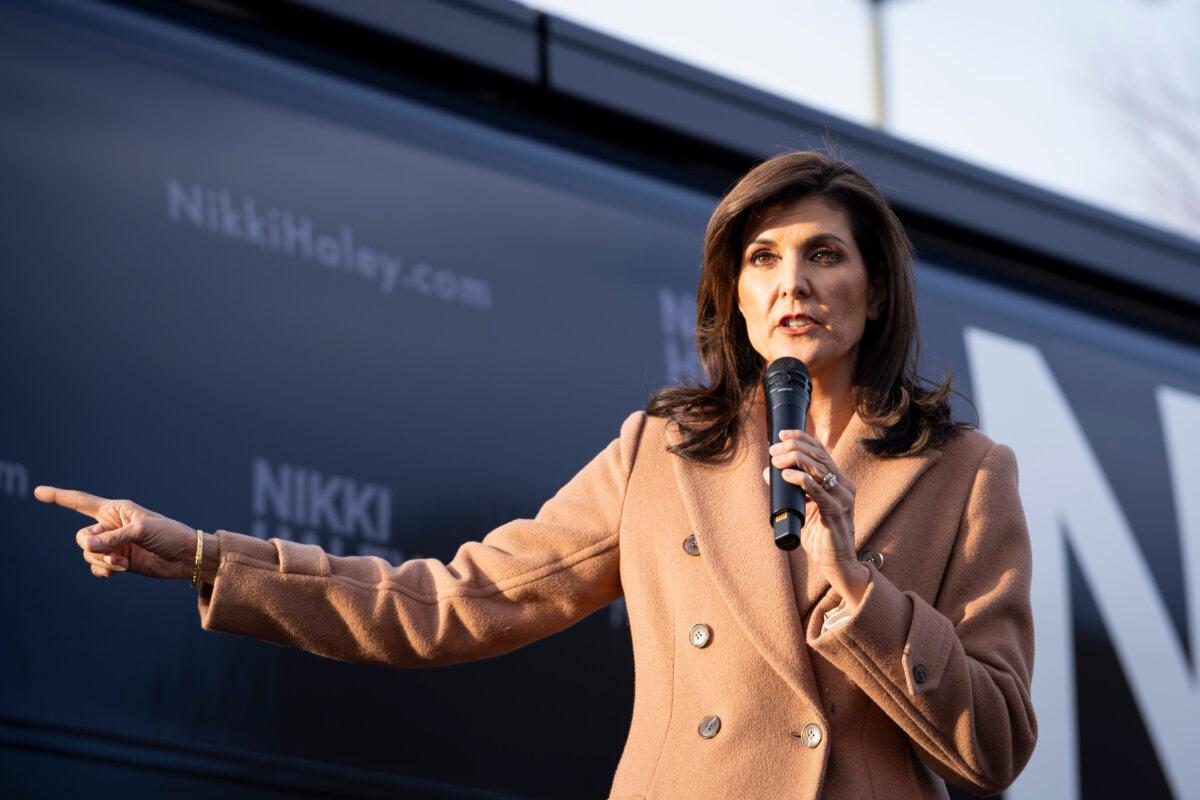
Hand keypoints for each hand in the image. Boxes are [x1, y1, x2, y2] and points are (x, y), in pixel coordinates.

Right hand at [35, 485, 199, 579]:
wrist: (186, 557)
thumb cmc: (169, 534)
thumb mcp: (142, 531)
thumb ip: (112, 538)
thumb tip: (86, 546)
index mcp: (116, 509)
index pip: (81, 502)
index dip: (59, 497)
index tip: (38, 492)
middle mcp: (111, 526)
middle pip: (82, 536)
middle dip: (93, 547)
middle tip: (115, 553)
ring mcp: (114, 544)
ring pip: (89, 554)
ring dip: (102, 561)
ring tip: (123, 564)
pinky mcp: (118, 561)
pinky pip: (97, 568)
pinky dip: (104, 571)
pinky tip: (119, 571)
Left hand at [761, 430, 869, 607]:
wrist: (837, 564)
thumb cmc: (821, 537)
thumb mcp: (803, 508)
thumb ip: (790, 490)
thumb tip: (768, 471)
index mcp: (839, 481)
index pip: (822, 450)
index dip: (802, 438)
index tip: (781, 434)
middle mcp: (845, 486)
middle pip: (819, 455)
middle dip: (794, 447)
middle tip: (773, 449)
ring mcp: (842, 498)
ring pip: (818, 468)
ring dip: (794, 460)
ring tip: (776, 459)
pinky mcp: (835, 512)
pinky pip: (817, 490)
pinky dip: (800, 480)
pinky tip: (786, 476)